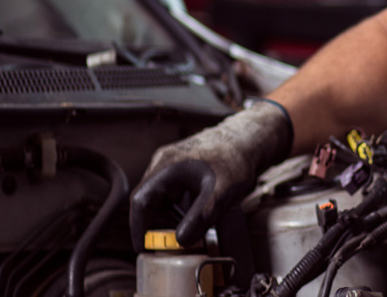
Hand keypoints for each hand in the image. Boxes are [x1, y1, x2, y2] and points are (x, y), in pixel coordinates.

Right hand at [129, 101, 291, 247]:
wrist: (248, 141)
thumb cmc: (235, 159)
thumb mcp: (220, 192)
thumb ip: (200, 216)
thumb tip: (181, 240)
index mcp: (166, 166)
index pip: (140, 201)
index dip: (138, 226)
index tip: (144, 246)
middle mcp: (163, 164)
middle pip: (148, 202)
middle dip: (157, 225)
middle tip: (172, 243)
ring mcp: (170, 166)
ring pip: (161, 199)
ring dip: (170, 217)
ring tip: (191, 226)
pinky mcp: (180, 170)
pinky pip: (172, 194)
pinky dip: (180, 209)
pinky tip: (198, 212)